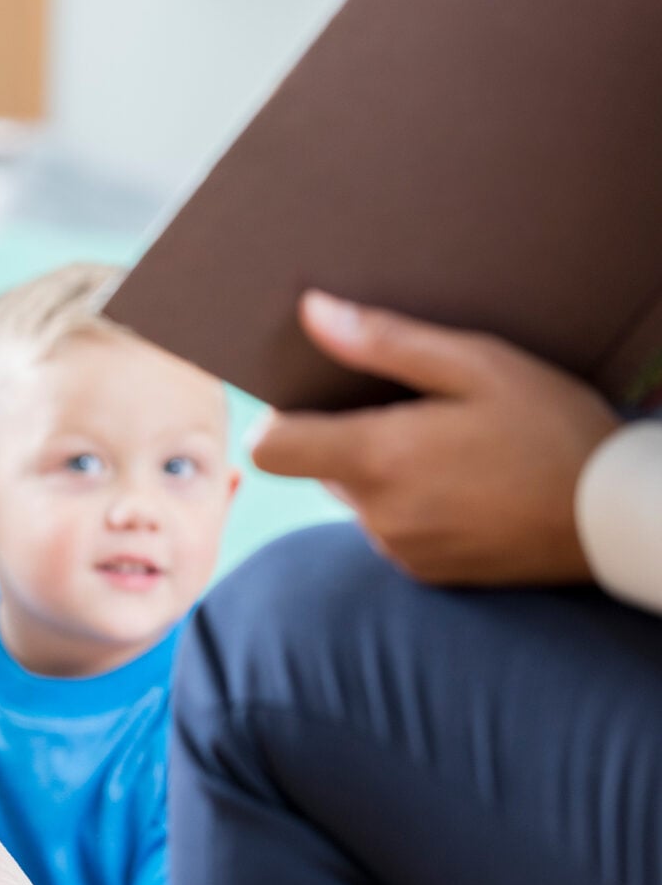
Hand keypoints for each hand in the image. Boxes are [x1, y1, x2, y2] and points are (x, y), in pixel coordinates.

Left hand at [251, 291, 621, 585]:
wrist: (614, 518)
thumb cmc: (553, 430)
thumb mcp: (477, 365)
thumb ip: (384, 342)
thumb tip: (311, 313)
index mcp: (378, 459)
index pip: (269, 448)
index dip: (280, 419)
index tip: (315, 398)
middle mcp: (377, 513)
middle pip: (316, 466)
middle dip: (347, 436)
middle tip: (413, 410)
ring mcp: (399, 547)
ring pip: (356, 496)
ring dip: (383, 470)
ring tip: (450, 447)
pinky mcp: (424, 571)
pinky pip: (390, 527)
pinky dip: (411, 503)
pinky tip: (464, 483)